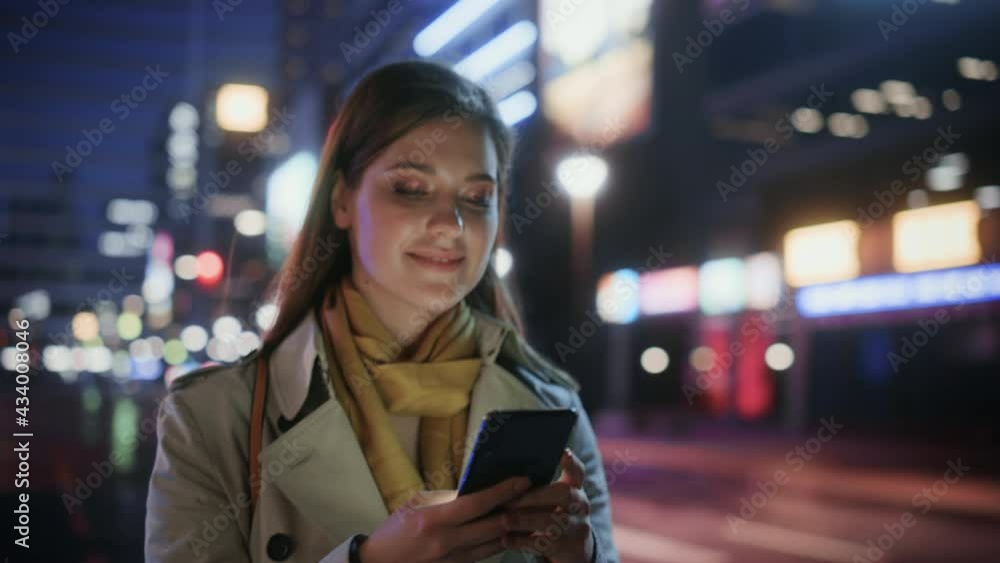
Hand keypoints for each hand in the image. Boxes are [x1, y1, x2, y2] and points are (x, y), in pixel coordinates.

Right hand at [360, 476, 532, 562]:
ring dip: (512, 528)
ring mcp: (452, 561)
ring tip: (525, 512)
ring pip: (494, 544)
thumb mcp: (417, 505)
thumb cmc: (395, 530)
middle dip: (516, 510)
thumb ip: (447, 499)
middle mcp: (447, 543)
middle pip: (494, 527)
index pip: (478, 504)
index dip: (503, 491)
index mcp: (435, 520)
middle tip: (531, 496)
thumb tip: (476, 490)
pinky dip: (496, 543)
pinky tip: (505, 531)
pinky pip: (483, 556)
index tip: (522, 480)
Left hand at [499, 449, 593, 562]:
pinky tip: (506, 540)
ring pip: (554, 521)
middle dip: (535, 496)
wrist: (573, 550)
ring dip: (526, 520)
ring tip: (505, 520)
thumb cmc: (552, 516)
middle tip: (509, 500)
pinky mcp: (569, 548)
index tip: (562, 453)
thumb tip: (503, 477)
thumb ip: (536, 488)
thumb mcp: (551, 500)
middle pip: (564, 494)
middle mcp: (580, 505)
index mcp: (574, 488)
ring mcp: (577, 527)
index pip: (578, 471)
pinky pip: (546, 544)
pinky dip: (523, 542)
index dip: (571, 462)